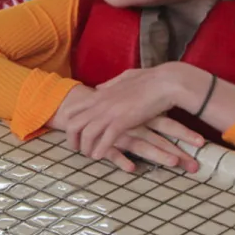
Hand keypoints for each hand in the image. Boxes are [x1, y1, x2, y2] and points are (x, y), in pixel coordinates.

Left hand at [64, 63, 207, 168]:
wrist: (166, 81)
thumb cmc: (149, 79)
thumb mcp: (124, 78)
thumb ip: (109, 85)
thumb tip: (97, 89)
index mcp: (101, 94)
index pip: (74, 108)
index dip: (68, 122)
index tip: (73, 133)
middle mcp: (101, 103)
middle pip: (74, 123)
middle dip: (71, 139)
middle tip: (76, 148)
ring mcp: (111, 112)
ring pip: (87, 133)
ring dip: (85, 147)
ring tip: (88, 155)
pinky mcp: (123, 121)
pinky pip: (105, 139)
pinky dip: (100, 149)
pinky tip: (98, 156)